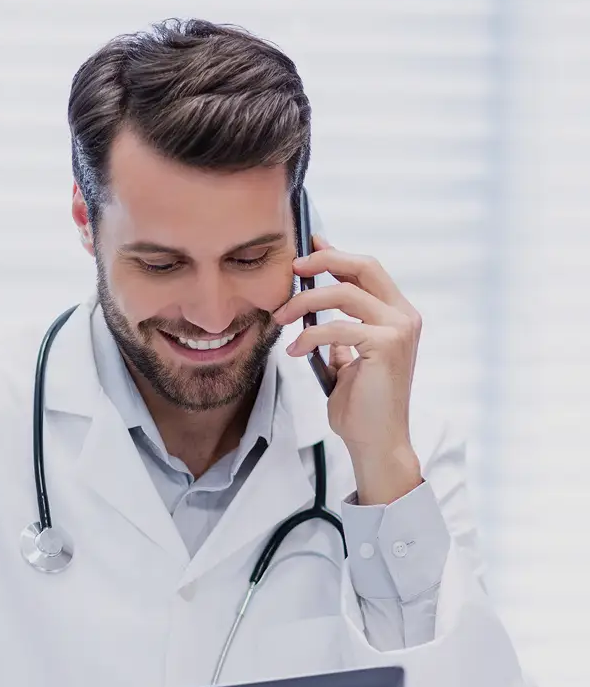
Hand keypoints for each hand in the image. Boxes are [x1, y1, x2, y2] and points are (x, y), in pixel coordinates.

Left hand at [274, 233, 422, 504]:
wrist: (375, 442)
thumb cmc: (361, 406)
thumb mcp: (347, 360)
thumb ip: (340, 334)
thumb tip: (315, 309)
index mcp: (397, 316)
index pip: (367, 270)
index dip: (337, 254)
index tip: (309, 244)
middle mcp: (404, 316)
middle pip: (364, 266)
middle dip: (325, 260)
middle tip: (292, 268)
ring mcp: (399, 329)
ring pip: (344, 294)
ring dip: (304, 301)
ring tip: (281, 317)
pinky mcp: (387, 346)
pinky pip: (337, 328)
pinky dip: (308, 336)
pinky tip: (295, 351)